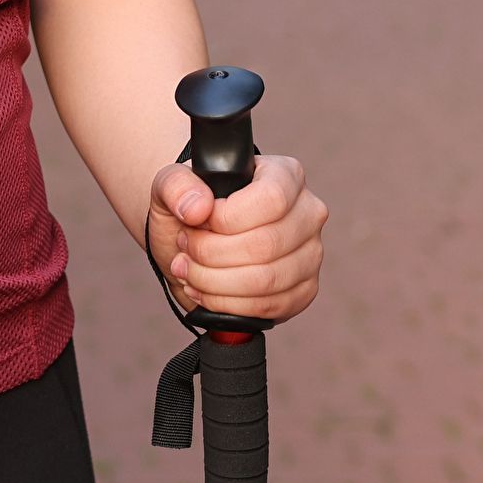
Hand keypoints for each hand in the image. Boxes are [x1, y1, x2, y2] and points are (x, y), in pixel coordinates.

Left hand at [146, 152, 325, 323]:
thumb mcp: (172, 185)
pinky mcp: (303, 291)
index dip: (226, 219)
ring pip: (266, 281)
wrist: (197, 239)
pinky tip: (205, 292)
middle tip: (185, 250)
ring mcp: (310, 254)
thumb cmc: (192, 207)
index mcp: (286, 176)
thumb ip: (177, 186)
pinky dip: (227, 305)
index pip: (271, 199)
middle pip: (266, 245)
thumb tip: (196, 208)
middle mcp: (307, 213)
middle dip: (211, 255)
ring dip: (214, 283)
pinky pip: (268, 307)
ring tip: (189, 272)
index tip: (197, 222)